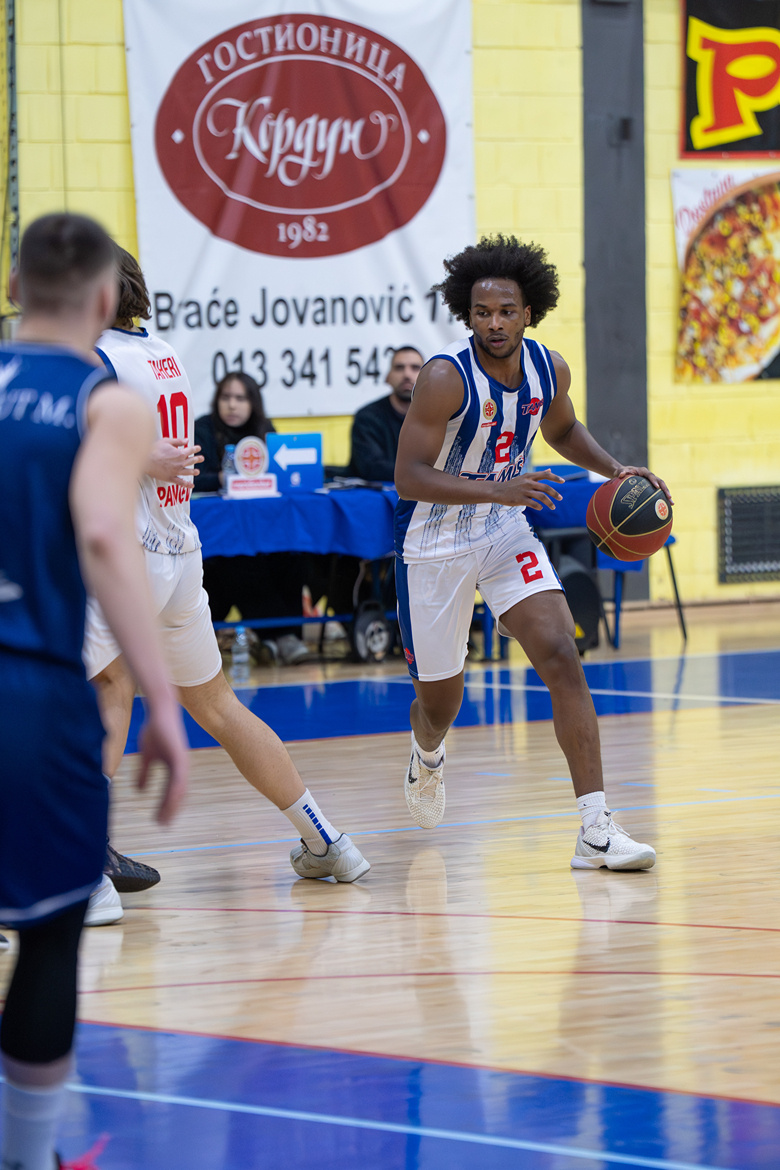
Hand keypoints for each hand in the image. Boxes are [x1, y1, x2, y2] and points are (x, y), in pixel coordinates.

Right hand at [136, 695, 188, 825]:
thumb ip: (144, 773)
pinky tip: (171, 801)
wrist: (160, 712)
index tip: (159, 820)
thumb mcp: (147, 756)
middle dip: (170, 811)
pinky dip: (175, 791)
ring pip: (180, 790)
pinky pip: (179, 778)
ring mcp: (182, 763)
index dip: (165, 806)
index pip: (171, 792)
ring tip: (164, 819)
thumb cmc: (155, 731)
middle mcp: (181, 768)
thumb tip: (139, 791)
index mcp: (174, 768)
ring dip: (172, 806)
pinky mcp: (180, 757)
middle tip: (162, 825)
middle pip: (178, 795)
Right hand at [147, 438, 203, 485]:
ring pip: (188, 472)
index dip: (196, 449)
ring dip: (194, 472)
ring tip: (197, 472)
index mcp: (180, 453)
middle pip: (192, 461)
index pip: (191, 450)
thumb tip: (186, 440)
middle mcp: (181, 463)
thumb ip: (178, 441)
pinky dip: (187, 484)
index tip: (198, 448)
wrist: (146, 460)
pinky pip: (181, 482)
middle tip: (201, 458)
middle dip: (197, 459)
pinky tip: (191, 485)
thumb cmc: (155, 449)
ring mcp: (176, 471)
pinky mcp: (171, 478)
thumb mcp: (166, 441)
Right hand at [493, 469, 564, 510]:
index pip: (545, 475)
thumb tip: (550, 470)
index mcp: (529, 476)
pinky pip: (533, 504)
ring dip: (549, 503)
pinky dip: (539, 506)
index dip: (555, 478)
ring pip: (541, 497)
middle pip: (546, 487)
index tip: (563, 481)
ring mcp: (524, 491)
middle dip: (555, 493)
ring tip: (553, 507)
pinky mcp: (520, 499)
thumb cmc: (513, 485)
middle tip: (560, 498)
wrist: (497, 491)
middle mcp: (528, 482)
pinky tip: (541, 508)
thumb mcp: (525, 477)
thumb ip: (538, 475)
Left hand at [614, 465, 672, 504]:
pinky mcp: (651, 487)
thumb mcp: (620, 471)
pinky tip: (667, 506)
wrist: (624, 474)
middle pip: (660, 482)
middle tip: (669, 497)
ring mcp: (652, 482)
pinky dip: (663, 498)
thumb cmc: (622, 472)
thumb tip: (621, 475)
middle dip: (665, 489)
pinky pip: (658, 492)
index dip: (654, 481)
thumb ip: (621, 471)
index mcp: (643, 471)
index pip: (650, 475)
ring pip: (662, 488)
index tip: (657, 487)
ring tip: (671, 503)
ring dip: (667, 495)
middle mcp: (649, 476)